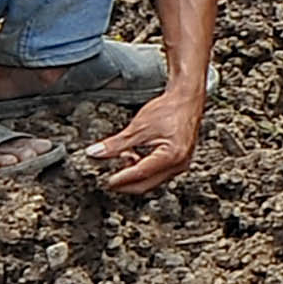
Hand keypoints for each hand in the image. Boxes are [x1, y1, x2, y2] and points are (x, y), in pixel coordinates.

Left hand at [83, 84, 204, 195]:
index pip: (140, 174)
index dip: (121, 179)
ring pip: (152, 180)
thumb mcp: (138, 127)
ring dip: (135, 175)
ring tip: (123, 158)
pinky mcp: (178, 161)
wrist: (186, 99)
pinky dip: (144, 169)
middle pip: (147, 184)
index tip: (107, 182)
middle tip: (110, 179)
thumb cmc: (170, 109)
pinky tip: (134, 157)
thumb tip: (96, 152)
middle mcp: (178, 164)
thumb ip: (115, 144)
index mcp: (171, 156)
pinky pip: (158, 173)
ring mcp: (180, 164)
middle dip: (127, 183)